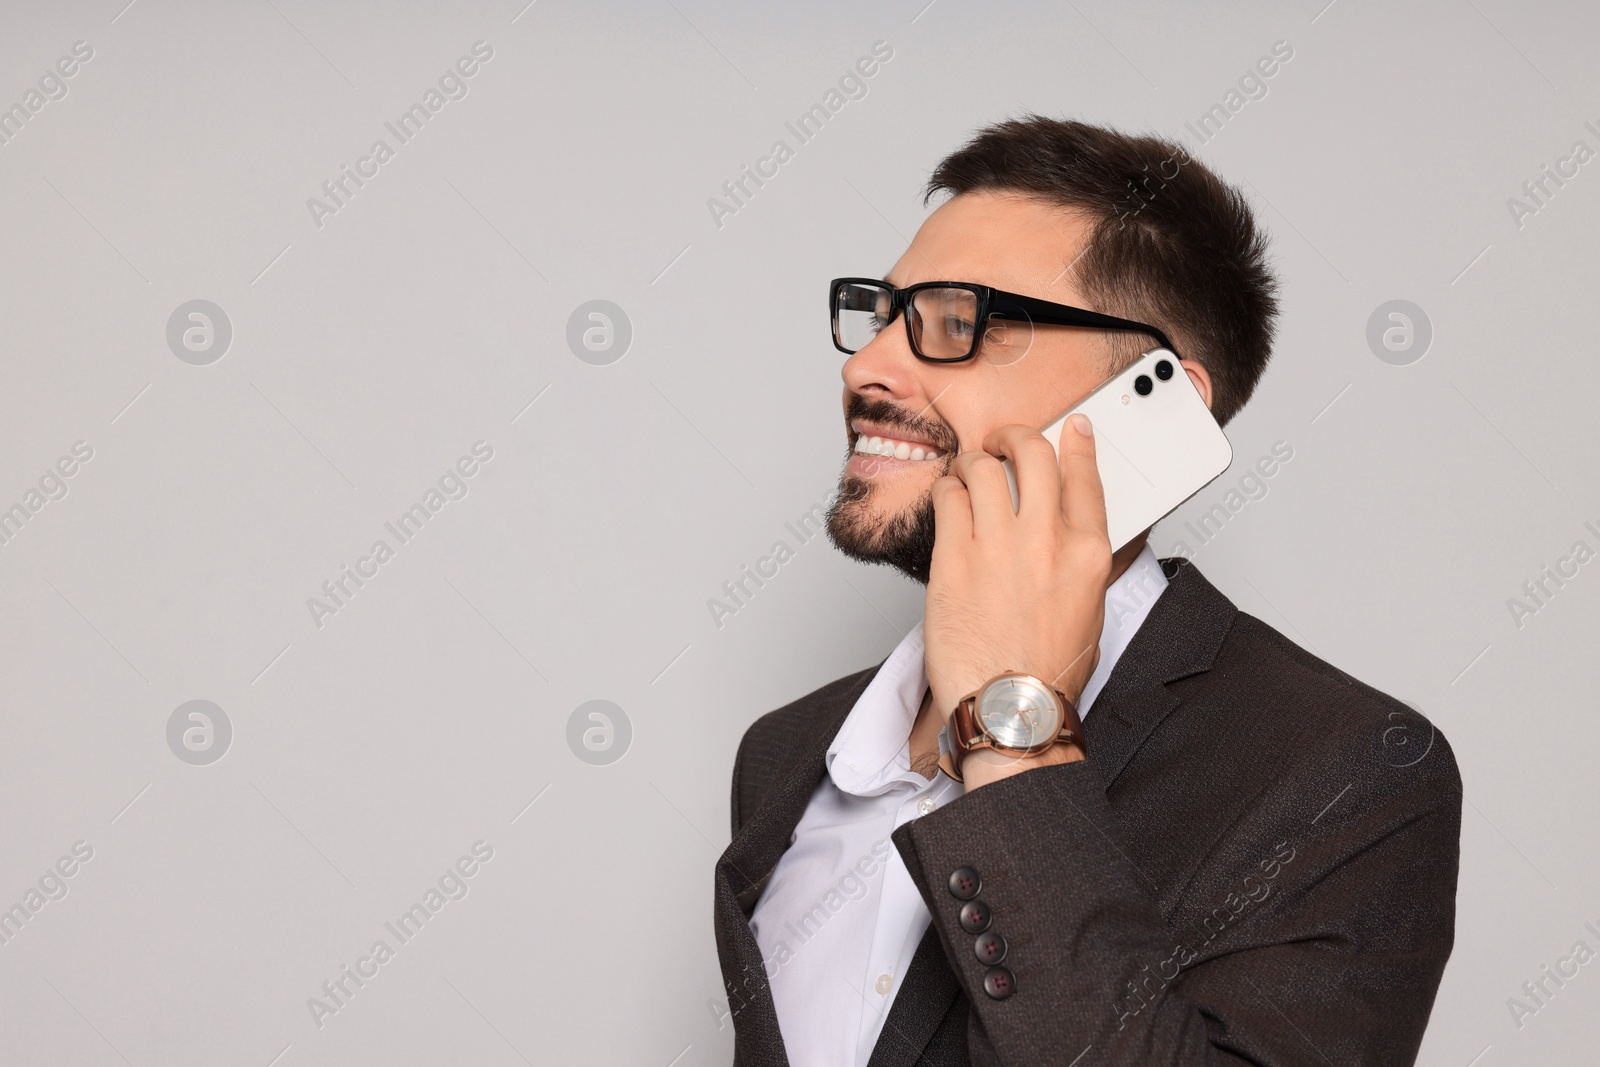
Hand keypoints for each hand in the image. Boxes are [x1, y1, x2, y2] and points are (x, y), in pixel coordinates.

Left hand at [923, 413, 1112, 737]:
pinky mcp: (953, 557)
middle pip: (1032, 454)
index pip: (1085, 475)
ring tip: (969, 473)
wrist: (1010, 709)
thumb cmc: (1047, 672)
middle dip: (1016, 437)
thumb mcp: (1088, 609)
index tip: (1071, 428)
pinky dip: (947, 489)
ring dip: (974, 462)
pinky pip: (948, 496)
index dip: (1076, 442)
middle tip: (1004, 442)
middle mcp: (1046, 539)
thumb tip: (1066, 528)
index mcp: (1088, 552)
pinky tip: (949, 500)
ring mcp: (997, 544)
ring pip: (982, 467)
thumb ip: (1079, 559)